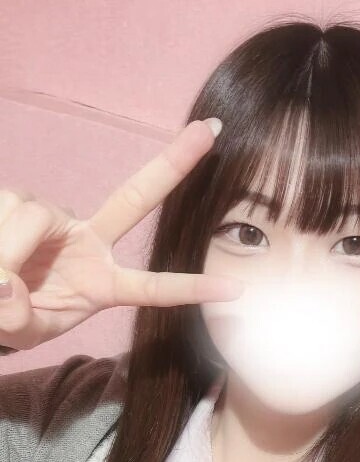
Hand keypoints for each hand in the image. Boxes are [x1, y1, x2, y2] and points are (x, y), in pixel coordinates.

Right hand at [0, 118, 242, 350]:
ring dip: (8, 247)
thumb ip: (16, 318)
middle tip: (210, 130)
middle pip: (134, 198)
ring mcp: (55, 219)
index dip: (190, 287)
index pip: (152, 288)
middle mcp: (87, 243)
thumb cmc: (6, 318)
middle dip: (173, 165)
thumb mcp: (17, 331)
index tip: (235, 289)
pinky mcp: (18, 201)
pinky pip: (7, 207)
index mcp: (101, 284)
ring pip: (36, 215)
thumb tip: (8, 283)